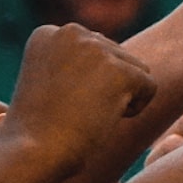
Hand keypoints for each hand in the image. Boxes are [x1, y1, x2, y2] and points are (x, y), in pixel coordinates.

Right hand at [6, 23, 156, 164]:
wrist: (32, 151)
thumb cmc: (38, 131)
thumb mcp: (49, 83)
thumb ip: (75, 63)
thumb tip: (115, 61)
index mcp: (49, 33)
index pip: (94, 51)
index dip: (85, 83)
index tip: (59, 101)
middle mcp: (71, 31)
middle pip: (117, 57)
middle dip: (105, 87)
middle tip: (73, 110)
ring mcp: (95, 48)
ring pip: (136, 70)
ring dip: (121, 97)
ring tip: (86, 114)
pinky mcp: (118, 70)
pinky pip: (150, 85)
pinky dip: (136, 108)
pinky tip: (104, 118)